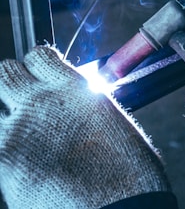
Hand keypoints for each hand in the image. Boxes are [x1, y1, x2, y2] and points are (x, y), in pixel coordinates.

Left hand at [0, 46, 169, 208]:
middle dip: (12, 84)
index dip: (37, 65)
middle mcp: (41, 101)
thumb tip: (76, 104)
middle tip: (22, 103)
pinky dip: (3, 149)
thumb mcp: (113, 125)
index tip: (40, 77)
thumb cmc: (127, 174)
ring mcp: (17, 130)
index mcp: (73, 88)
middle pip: (5, 72)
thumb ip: (86, 105)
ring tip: (21, 138)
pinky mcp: (4, 161)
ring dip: (6, 119)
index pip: (38, 55)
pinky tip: (17, 163)